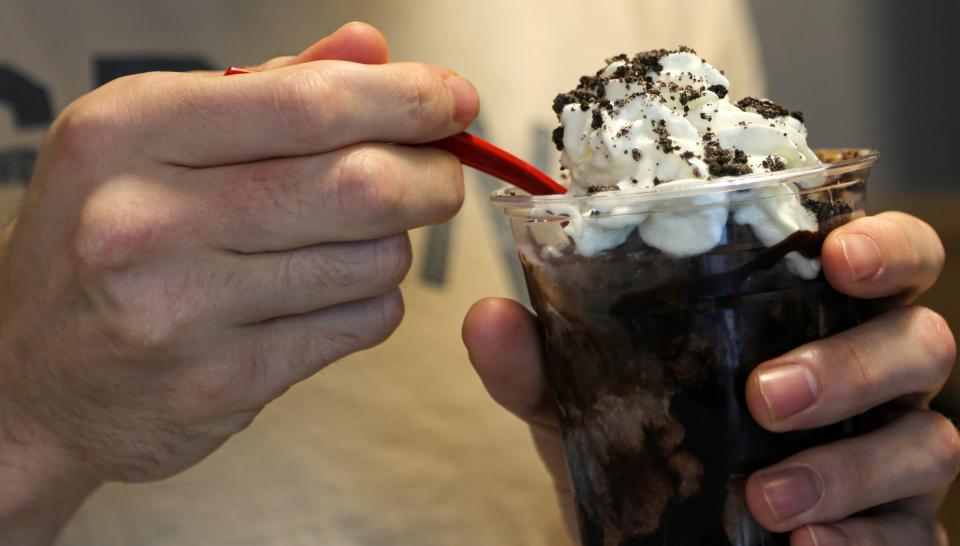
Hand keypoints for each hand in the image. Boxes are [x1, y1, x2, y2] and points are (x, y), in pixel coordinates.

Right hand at [0, 22, 477, 543]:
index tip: (454, 99)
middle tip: (440, 173)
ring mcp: (185, 313)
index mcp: (129, 133)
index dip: (405, 98)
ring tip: (356, 238)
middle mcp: (149, 220)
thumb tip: (370, 48)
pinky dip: (372, 301)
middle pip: (361, 184)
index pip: (309, 104)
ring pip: (376, 260)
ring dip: (394, 244)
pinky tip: (329, 291)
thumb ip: (264, 90)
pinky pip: (361, 324)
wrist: (27, 386)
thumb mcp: (147, 139)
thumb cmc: (98, 242)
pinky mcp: (226, 384)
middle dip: (431, 175)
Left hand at [463, 211, 957, 544]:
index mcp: (811, 315)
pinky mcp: (896, 533)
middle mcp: (869, 378)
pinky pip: (910, 537)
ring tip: (762, 496)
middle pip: (921, 342)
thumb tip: (487, 316)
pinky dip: (860, 541)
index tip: (839, 254)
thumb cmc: (644, 444)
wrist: (651, 539)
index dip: (885, 246)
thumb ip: (543, 361)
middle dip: (851, 365)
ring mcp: (891, 458)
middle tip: (764, 396)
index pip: (888, 257)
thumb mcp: (588, 400)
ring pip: (927, 442)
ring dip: (847, 466)